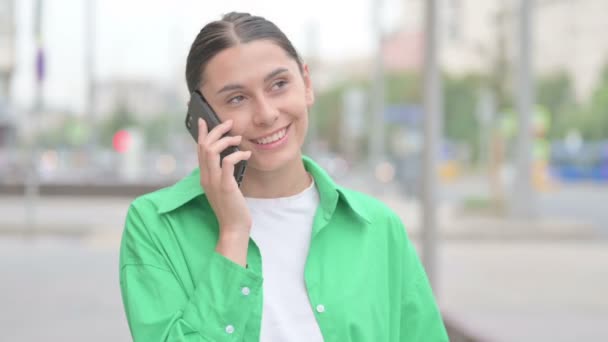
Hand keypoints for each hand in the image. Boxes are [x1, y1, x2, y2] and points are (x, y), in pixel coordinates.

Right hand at [197, 118, 251, 264]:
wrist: (234, 228)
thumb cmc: (232, 208)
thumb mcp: (224, 187)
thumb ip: (223, 174)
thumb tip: (230, 158)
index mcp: (205, 177)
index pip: (199, 150)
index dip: (201, 134)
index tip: (204, 121)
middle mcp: (206, 177)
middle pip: (204, 146)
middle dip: (216, 131)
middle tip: (228, 124)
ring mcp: (214, 182)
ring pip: (211, 151)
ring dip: (226, 140)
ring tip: (238, 138)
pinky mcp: (225, 186)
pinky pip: (228, 162)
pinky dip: (237, 154)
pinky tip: (247, 154)